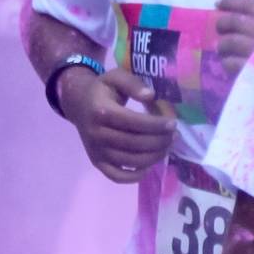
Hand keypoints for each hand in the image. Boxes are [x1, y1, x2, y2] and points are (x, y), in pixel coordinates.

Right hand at [60, 66, 176, 182]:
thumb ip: (133, 83)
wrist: (79, 104)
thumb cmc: (102, 90)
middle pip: (135, 144)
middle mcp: (96, 133)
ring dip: (154, 157)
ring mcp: (96, 150)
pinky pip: (117, 176)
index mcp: (101, 111)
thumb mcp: (115, 77)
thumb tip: (150, 95)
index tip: (173, 124)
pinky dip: (135, 176)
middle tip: (174, 136)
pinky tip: (148, 165)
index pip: (133, 122)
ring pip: (130, 161)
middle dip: (160, 141)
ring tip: (166, 147)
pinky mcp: (97, 162)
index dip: (156, 125)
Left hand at [215, 0, 253, 78]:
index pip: (252, 4)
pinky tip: (228, 62)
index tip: (219, 4)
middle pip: (238, 21)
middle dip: (224, 22)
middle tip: (220, 27)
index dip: (232, 2)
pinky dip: (227, 62)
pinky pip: (233, 63)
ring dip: (223, 44)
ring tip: (222, 47)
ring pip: (232, 42)